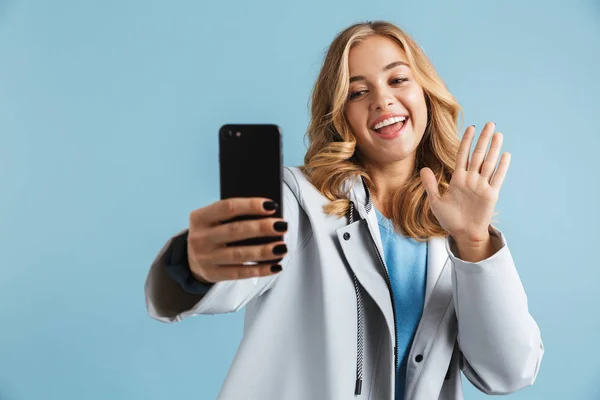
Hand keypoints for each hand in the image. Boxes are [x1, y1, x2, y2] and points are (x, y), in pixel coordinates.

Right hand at [187, 198, 287, 282]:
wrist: (192, 258)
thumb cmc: (213, 232)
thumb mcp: (214, 219)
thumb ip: (235, 216)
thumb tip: (269, 216)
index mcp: (200, 217)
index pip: (228, 207)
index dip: (251, 205)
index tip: (272, 205)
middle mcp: (200, 238)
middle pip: (236, 230)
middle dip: (262, 227)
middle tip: (283, 226)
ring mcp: (205, 258)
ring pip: (239, 254)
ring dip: (264, 251)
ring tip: (282, 247)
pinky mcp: (213, 274)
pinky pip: (240, 273)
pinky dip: (260, 270)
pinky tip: (276, 266)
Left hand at [420, 122, 510, 245]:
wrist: (463, 233)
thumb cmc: (449, 219)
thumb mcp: (436, 201)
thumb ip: (431, 185)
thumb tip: (423, 168)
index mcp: (458, 179)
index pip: (462, 155)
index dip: (466, 141)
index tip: (471, 128)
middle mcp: (471, 179)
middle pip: (478, 155)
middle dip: (483, 139)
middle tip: (490, 123)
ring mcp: (482, 186)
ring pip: (489, 163)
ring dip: (494, 149)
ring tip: (498, 134)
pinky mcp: (491, 194)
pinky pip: (497, 178)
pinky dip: (502, 167)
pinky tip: (505, 154)